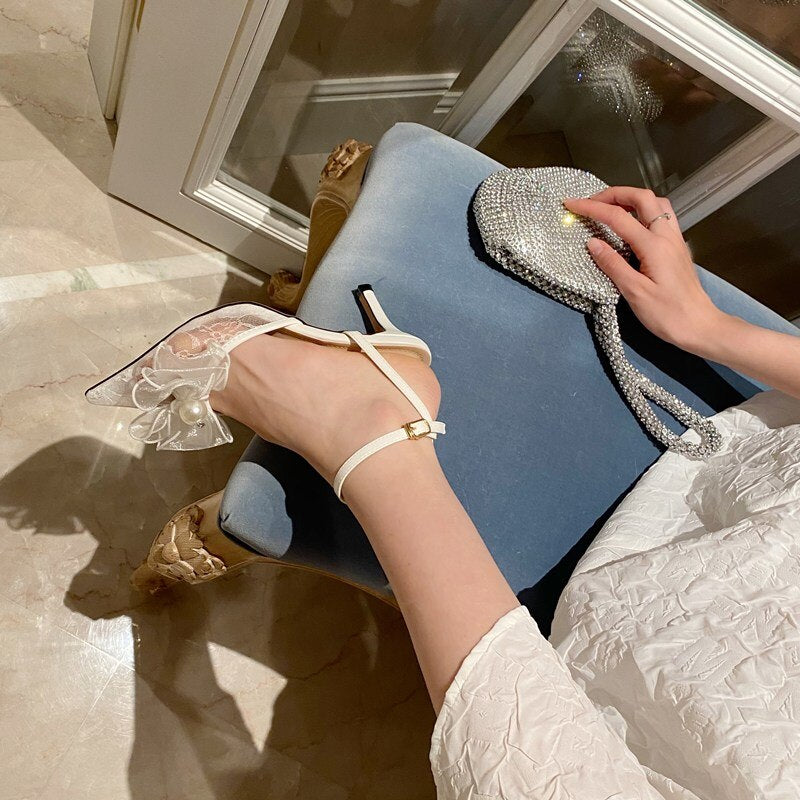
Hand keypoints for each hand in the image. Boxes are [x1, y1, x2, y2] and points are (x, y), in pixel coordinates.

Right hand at [563, 187, 724, 355]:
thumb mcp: (634, 292)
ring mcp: (675, 239)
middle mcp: (666, 235)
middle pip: (641, 197)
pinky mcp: (677, 247)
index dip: (592, 208)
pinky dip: (643, 211)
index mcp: (653, 246)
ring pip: (655, 203)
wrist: (699, 326)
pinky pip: (661, 216)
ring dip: (631, 199)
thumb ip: (613, 264)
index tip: (571, 204)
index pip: (618, 217)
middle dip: (613, 194)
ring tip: (611, 208)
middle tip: (591, 202)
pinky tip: (632, 223)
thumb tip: (592, 242)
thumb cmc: (667, 314)